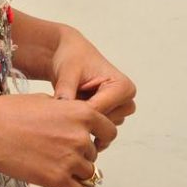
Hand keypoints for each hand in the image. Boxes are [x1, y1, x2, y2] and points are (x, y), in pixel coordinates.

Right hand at [0, 92, 117, 186]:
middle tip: (59, 152)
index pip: (109, 130)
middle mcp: (80, 136)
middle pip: (93, 153)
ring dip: (76, 173)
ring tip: (58, 170)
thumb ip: (66, 112)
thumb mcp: (46, 101)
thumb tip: (74, 124)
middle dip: (80, 153)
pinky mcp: (58, 180)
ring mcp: (70, 159)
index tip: (91, 140)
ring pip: (88, 174)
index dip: (100, 136)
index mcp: (80, 112)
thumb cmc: (11, 110)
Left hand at [49, 26, 136, 148]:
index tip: (59, 109)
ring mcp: (119, 112)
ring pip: (99, 129)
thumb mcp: (68, 71)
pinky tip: (72, 113)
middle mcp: (126, 101)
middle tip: (62, 107)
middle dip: (80, 117)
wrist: (71, 55)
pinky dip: (84, 125)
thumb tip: (61, 107)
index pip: (100, 110)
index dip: (77, 111)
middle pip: (101, 123)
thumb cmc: (72, 58)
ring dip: (82, 121)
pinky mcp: (111, 118)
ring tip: (69, 103)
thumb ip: (66, 90)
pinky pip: (97, 132)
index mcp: (123, 87)